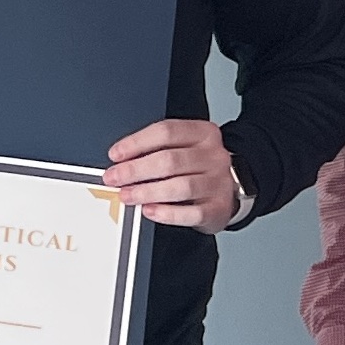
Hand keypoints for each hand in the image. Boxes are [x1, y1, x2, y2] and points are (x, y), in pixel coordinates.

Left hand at [103, 119, 239, 231]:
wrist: (230, 189)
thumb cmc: (198, 167)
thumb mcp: (183, 148)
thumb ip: (156, 150)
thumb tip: (121, 162)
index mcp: (203, 134)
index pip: (166, 132)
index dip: (136, 143)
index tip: (115, 154)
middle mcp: (214, 156)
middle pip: (169, 160)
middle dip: (136, 169)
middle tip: (114, 178)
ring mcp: (219, 183)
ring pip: (180, 186)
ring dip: (147, 191)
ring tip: (127, 195)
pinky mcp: (218, 208)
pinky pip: (192, 213)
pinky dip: (167, 213)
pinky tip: (150, 211)